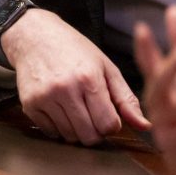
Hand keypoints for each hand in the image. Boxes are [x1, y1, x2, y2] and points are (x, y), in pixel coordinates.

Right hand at [0, 8, 149, 144]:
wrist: (36, 36)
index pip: (108, 125)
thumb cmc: (75, 50)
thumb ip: (127, 99)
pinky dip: (58, 126)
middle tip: (92, 114)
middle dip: (95, 130)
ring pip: (70, 137)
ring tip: (76, 108)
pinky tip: (59, 108)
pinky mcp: (29, 105)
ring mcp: (45, 98)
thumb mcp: (106, 67)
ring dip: (77, 129)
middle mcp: (65, 89)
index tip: (108, 114)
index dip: (112, 124)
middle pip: (89, 136)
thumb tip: (146, 127)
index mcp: (89, 78)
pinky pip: (50, 133)